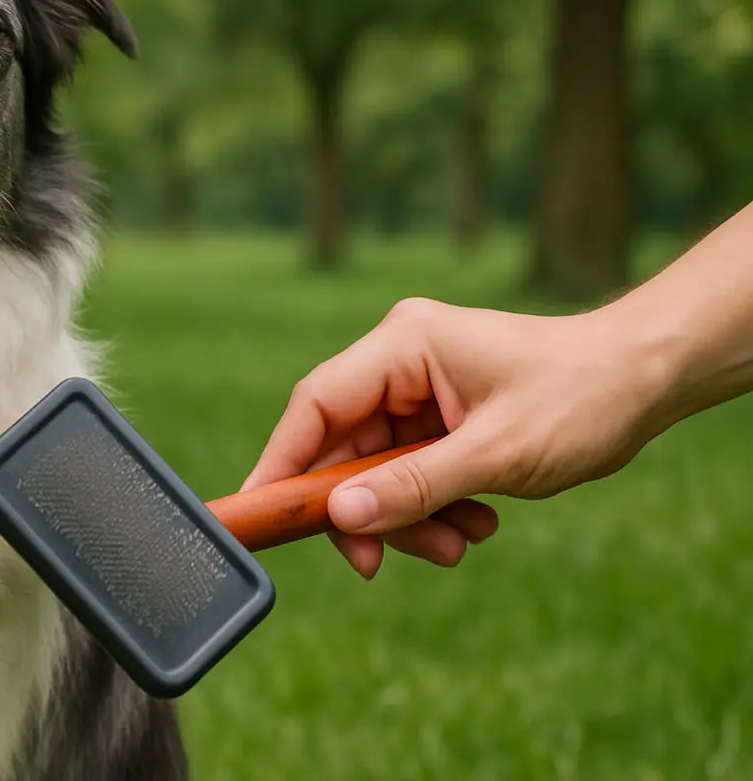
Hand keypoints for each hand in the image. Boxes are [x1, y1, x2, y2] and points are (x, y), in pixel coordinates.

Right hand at [241, 297, 675, 577]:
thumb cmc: (580, 397)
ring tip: (458, 543)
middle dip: (366, 509)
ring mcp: (419, 386)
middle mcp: (401, 358)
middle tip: (381, 562)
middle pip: (342, 445)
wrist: (646, 379)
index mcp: (404, 344)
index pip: (316, 406)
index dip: (282, 462)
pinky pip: (408, 468)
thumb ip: (411, 486)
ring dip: (408, 514)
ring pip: (376, 466)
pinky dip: (431, 504)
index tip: (259, 513)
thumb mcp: (494, 454)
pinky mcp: (438, 412)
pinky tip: (473, 522)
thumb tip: (340, 517)